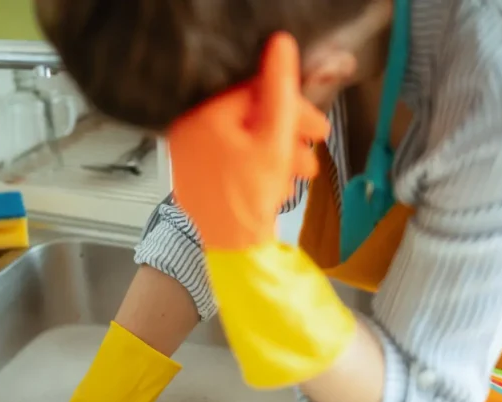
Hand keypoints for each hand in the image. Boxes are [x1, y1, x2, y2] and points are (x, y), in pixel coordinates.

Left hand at [168, 32, 329, 249]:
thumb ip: (281, 92)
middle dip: (287, 134)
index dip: (291, 107)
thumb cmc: (249, 203)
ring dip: (279, 152)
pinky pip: (232, 160)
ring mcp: (189, 158)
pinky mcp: (196, 178)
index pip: (253, 95)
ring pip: (244, 141)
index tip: (315, 124)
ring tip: (301, 171)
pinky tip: (277, 184)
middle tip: (312, 146)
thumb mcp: (274, 141)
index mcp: (200, 119)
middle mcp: (186, 134)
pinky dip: (259, 167)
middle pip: (249, 118)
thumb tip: (281, 47)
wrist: (234, 255)